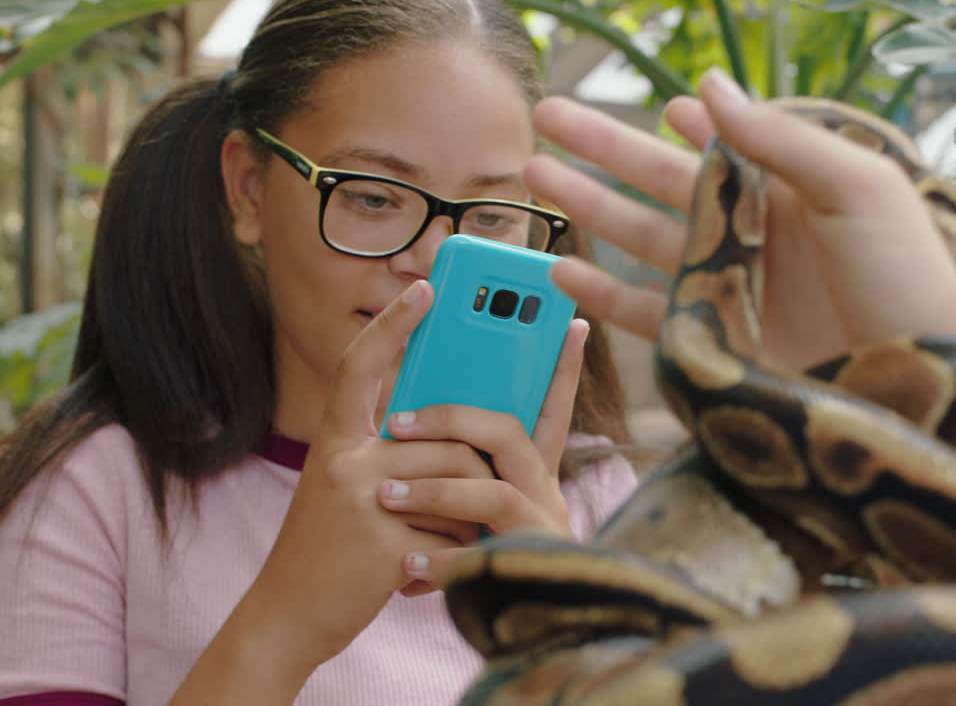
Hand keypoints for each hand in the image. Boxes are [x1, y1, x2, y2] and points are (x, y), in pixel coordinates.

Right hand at [174, 280, 490, 700]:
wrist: (289, 617)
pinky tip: (430, 568)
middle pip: (445, 434)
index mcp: (336, 440)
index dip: (393, 324)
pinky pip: (456, 529)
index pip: (361, 365)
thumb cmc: (332, 547)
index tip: (428, 288)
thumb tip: (458, 421)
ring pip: (460, 479)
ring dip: (470, 515)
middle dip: (475, 469)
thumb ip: (388, 451)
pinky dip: (459, 550)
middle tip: (480, 494)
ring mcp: (360, 499)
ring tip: (452, 540)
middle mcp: (342, 460)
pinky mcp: (381, 542)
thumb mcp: (348, 486)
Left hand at [380, 318, 588, 595]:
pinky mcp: (528, 569)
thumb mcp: (469, 508)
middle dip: (452, 418)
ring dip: (434, 490)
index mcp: (531, 470)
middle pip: (511, 432)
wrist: (505, 638)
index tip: (570, 320)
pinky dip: (440, 561)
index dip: (559, 363)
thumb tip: (405, 410)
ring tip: (384, 496)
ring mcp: (541, 529)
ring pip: (492, 488)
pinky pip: (481, 552)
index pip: (549, 405)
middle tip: (395, 421)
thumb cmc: (472, 561)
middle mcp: (545, 491)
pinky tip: (406, 568)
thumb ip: (459, 461)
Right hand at [526, 68, 955, 370]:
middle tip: (548, 116)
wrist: (925, 400)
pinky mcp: (717, 346)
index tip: (664, 104)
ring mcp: (734, 293)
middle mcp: (759, 238)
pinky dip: (605, 295)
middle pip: (666, 182)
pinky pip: (648, 314)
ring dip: (591, 206)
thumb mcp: (859, 191)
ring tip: (537, 174)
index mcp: (797, 192)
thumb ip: (780, 137)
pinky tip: (567, 269)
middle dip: (606, 149)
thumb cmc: (910, 285)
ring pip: (644, 240)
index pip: (731, 147)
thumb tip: (708, 83)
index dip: (695, 124)